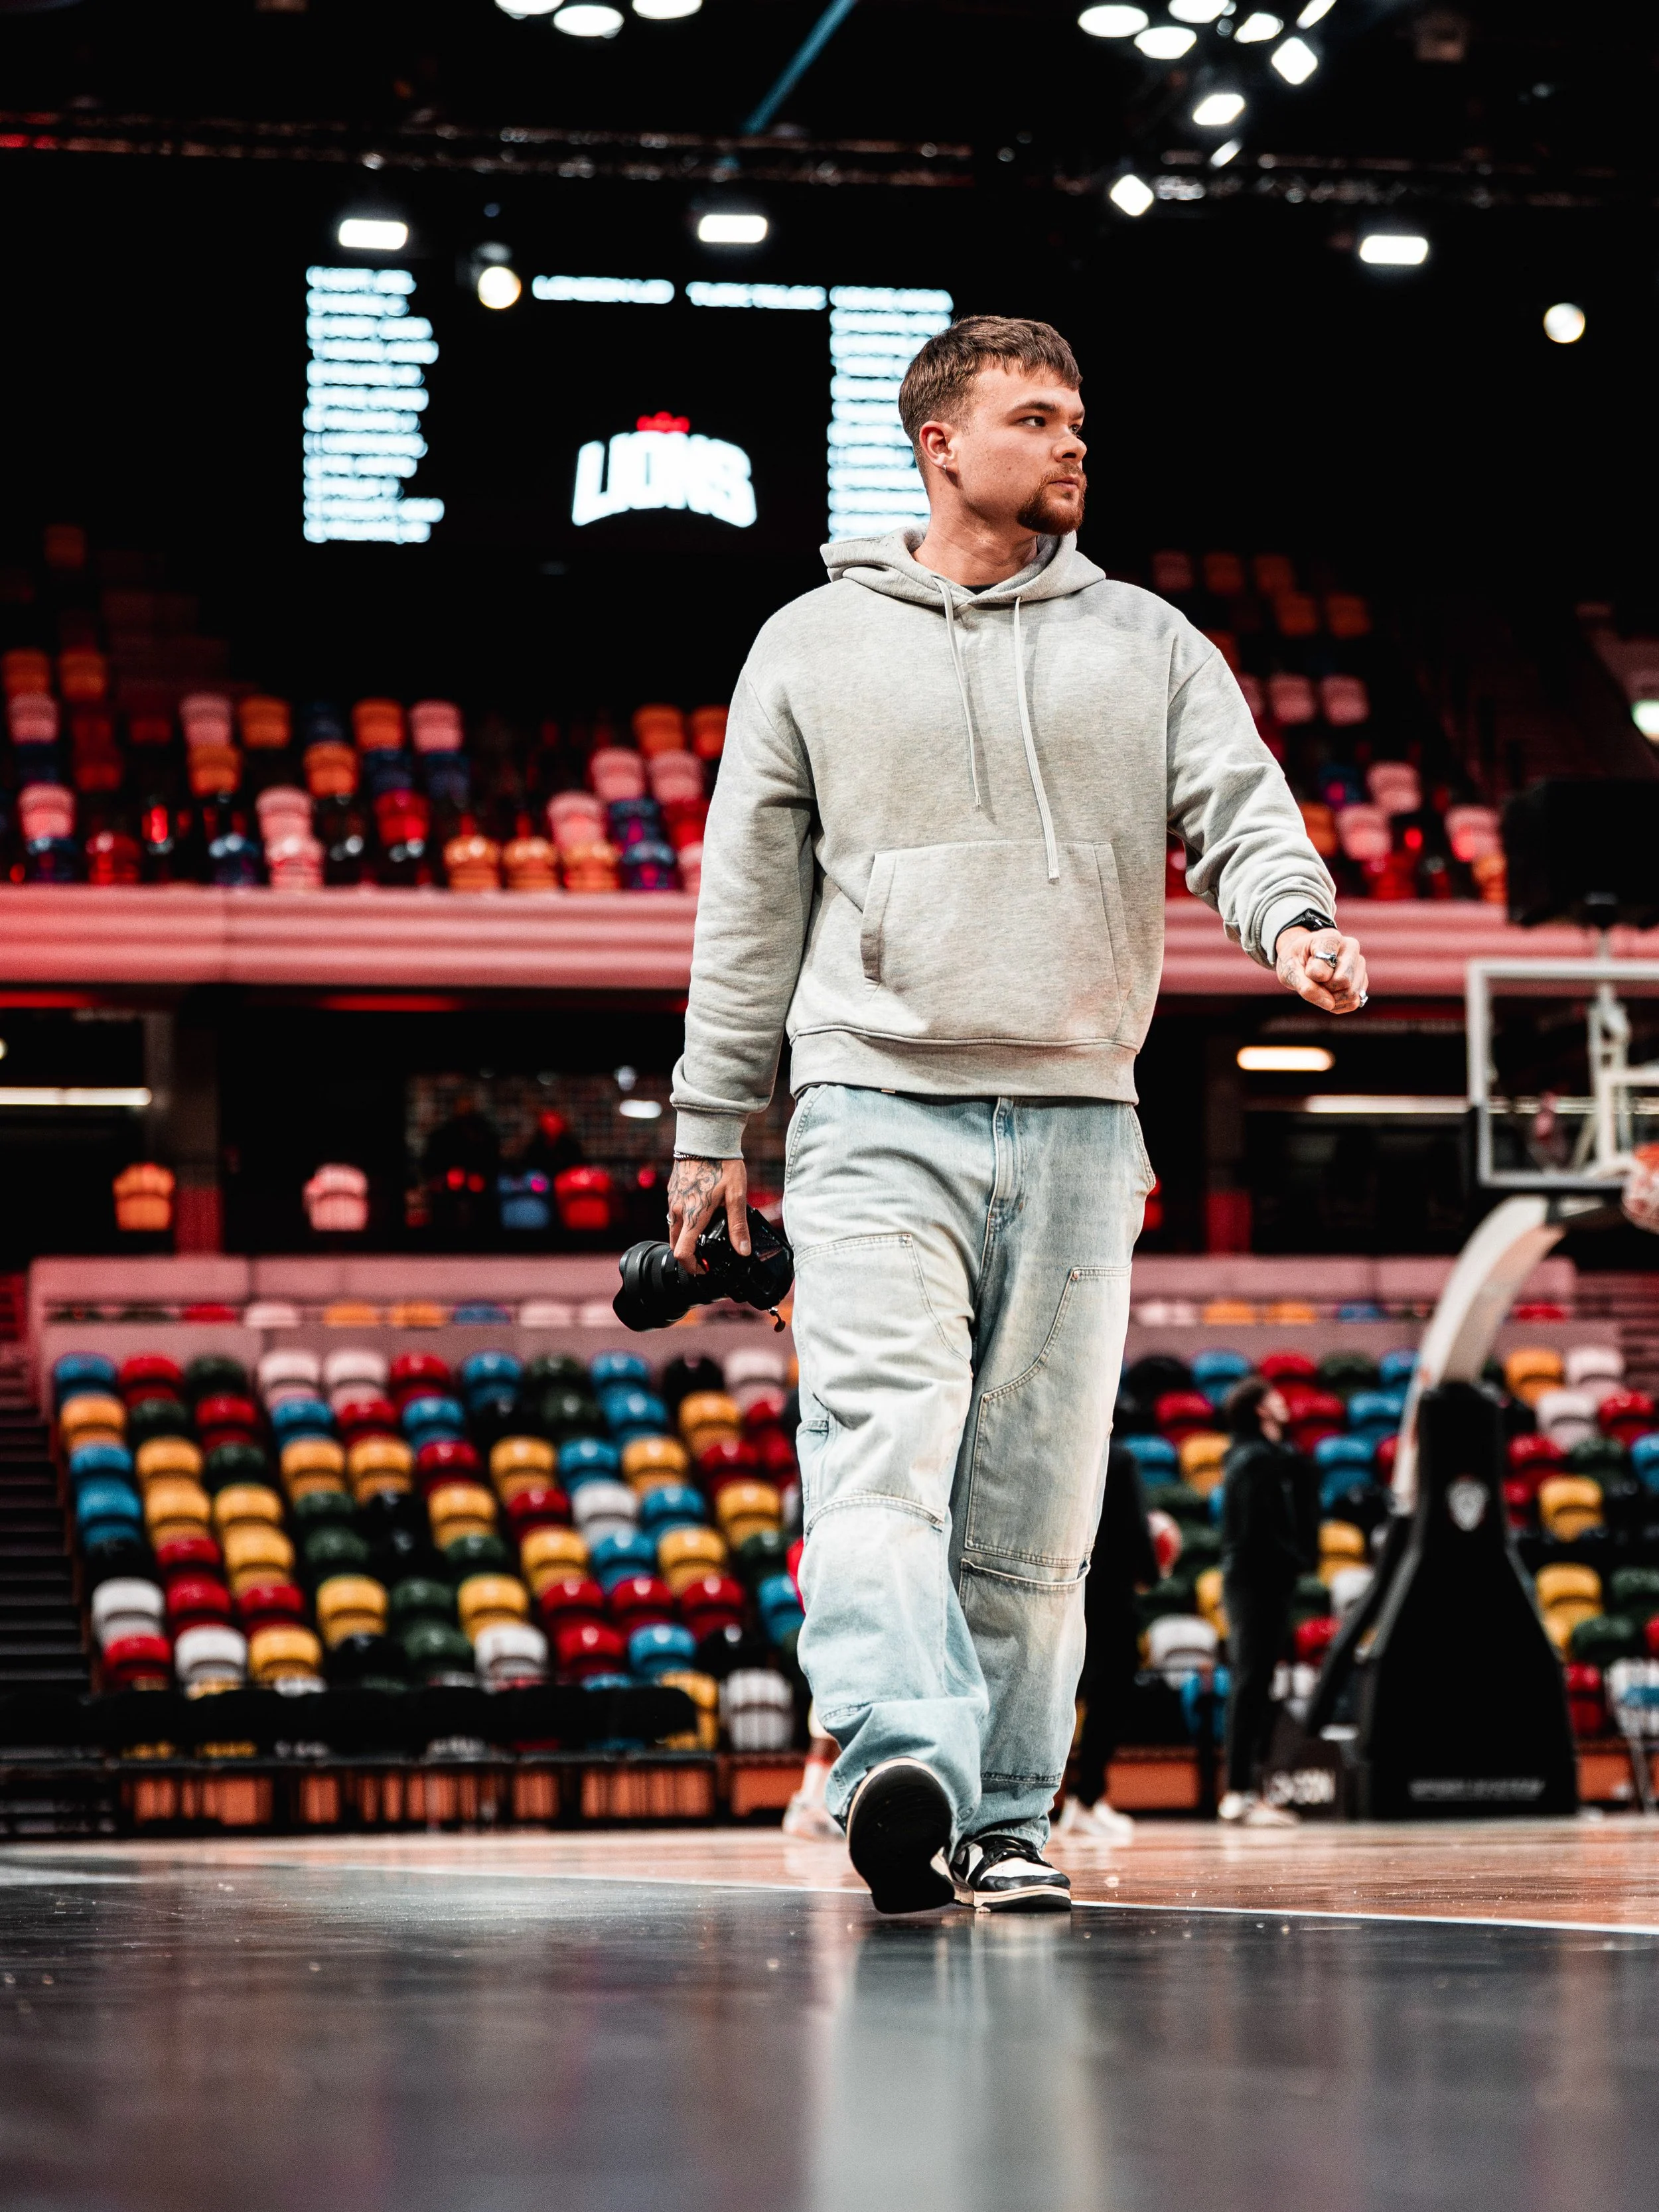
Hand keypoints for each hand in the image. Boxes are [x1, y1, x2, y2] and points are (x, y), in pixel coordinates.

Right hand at [667, 1155, 749, 1269]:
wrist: (706, 1137)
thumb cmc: (723, 1164)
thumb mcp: (736, 1196)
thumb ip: (738, 1226)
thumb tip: (743, 1251)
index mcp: (692, 1216)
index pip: (682, 1253)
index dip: (692, 1267)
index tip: (705, 1269)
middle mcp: (677, 1210)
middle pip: (676, 1244)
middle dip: (689, 1254)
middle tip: (708, 1255)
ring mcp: (672, 1199)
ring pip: (674, 1228)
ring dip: (686, 1236)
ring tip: (706, 1233)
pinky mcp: (672, 1189)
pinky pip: (674, 1212)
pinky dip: (683, 1220)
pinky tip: (701, 1212)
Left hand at [1275, 926, 1367, 1013]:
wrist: (1301, 959)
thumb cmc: (1294, 962)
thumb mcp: (1289, 972)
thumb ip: (1305, 987)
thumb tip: (1330, 1004)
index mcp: (1331, 938)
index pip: (1325, 967)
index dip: (1311, 975)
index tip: (1305, 966)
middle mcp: (1351, 947)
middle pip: (1345, 981)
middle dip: (1324, 988)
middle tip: (1313, 979)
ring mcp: (1359, 963)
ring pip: (1351, 994)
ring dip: (1331, 998)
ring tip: (1321, 985)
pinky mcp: (1362, 980)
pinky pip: (1353, 1002)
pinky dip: (1337, 1004)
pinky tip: (1328, 994)